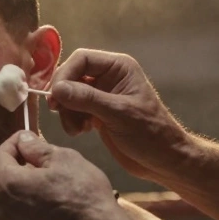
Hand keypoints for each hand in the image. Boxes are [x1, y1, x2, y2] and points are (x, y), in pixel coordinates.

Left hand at [0, 131, 123, 219]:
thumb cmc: (83, 194)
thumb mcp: (63, 159)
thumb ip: (36, 148)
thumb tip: (23, 140)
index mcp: (9, 184)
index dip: (13, 143)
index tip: (28, 138)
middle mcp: (3, 208)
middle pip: (2, 177)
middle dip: (17, 164)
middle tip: (40, 158)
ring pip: (11, 198)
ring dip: (24, 186)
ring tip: (48, 181)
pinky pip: (21, 216)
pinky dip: (30, 205)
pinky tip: (51, 203)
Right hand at [48, 49, 192, 183]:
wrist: (163, 160)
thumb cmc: (150, 134)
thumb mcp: (118, 114)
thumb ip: (87, 99)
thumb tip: (57, 89)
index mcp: (119, 68)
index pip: (82, 59)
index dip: (65, 74)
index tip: (55, 96)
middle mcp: (109, 77)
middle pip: (72, 75)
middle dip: (63, 95)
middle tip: (57, 111)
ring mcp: (102, 95)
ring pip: (69, 94)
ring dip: (66, 111)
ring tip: (76, 129)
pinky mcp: (97, 113)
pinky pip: (74, 109)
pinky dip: (71, 120)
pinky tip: (81, 131)